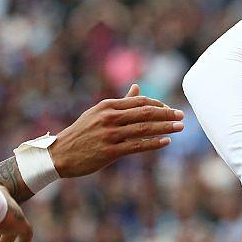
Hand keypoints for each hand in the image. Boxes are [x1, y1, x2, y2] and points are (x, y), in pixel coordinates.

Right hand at [49, 84, 183, 177]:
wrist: (59, 154)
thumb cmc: (81, 133)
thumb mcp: (98, 113)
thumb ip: (121, 102)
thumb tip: (137, 87)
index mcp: (107, 106)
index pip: (139, 101)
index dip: (158, 105)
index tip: (170, 109)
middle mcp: (110, 117)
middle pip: (145, 113)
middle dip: (167, 114)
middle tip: (182, 116)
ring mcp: (110, 134)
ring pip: (144, 128)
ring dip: (165, 127)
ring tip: (180, 127)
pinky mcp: (110, 151)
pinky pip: (137, 146)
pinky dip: (153, 143)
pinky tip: (166, 142)